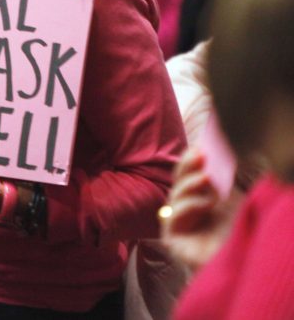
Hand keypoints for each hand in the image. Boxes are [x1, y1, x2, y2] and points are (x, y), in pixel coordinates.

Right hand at [161, 147, 240, 270]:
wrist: (241, 265)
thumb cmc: (239, 234)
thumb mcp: (235, 199)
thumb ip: (223, 179)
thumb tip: (216, 153)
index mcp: (198, 196)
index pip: (187, 173)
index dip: (190, 160)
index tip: (200, 148)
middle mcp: (185, 208)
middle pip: (177, 181)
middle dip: (187, 166)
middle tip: (201, 155)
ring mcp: (176, 224)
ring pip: (175, 195)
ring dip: (191, 185)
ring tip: (209, 181)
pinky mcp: (172, 238)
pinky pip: (173, 216)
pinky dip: (188, 205)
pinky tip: (205, 204)